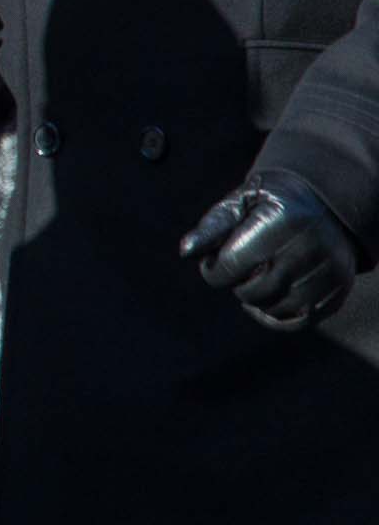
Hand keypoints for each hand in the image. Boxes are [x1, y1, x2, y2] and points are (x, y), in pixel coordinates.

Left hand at [179, 169, 359, 331]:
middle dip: (238, 283)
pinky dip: (276, 316)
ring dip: (257, 299)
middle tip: (242, 266)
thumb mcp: (239, 203)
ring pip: (275, 308)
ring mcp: (330, 271)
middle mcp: (310, 247)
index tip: (215, 260)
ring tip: (259, 275)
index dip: (213, 269)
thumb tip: (186, 251)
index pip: (231, 266)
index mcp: (281, 219)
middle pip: (253, 291)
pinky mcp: (339, 290)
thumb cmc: (270, 203)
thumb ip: (211, 228)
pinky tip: (268, 298)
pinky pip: (298, 321)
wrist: (325, 203)